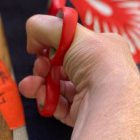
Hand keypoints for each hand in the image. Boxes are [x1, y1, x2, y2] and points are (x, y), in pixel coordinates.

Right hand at [18, 14, 139, 126]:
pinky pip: (61, 106)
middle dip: (43, 66)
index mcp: (105, 49)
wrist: (110, 103)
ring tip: (28, 86)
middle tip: (39, 67)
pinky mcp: (85, 113)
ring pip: (59, 87)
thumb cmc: (97, 63)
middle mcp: (102, 71)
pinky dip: (47, 100)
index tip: (40, 47)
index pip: (75, 44)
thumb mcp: (70, 32)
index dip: (54, 45)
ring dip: (39, 84)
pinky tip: (40, 96)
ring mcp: (94, 94)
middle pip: (63, 66)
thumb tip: (32, 38)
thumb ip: (46, 27)